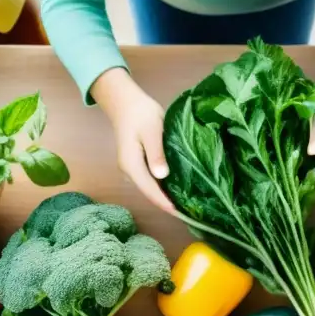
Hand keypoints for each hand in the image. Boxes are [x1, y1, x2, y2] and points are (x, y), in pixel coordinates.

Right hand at [94, 70, 174, 213]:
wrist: (125, 102)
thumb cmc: (140, 114)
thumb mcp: (151, 132)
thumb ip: (156, 154)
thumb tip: (161, 176)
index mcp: (132, 165)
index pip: (150, 190)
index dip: (165, 203)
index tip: (181, 213)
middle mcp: (130, 171)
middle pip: (149, 192)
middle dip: (167, 203)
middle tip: (189, 212)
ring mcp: (132, 168)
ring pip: (149, 187)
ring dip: (165, 196)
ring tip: (185, 204)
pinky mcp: (137, 163)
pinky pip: (150, 179)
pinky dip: (162, 186)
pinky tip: (175, 188)